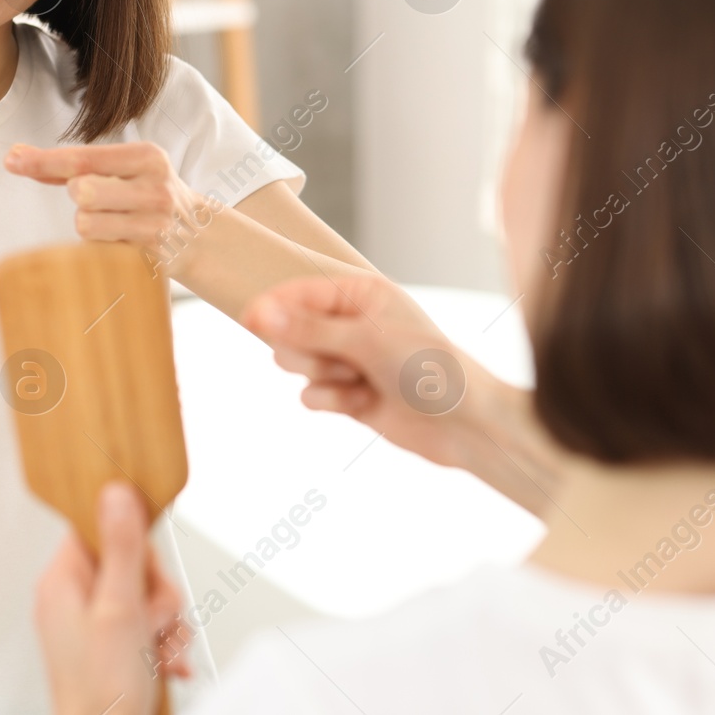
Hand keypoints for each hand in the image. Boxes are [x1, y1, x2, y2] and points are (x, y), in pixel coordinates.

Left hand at [5, 141, 218, 275]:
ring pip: (85, 224)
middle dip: (77, 195)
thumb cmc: (147, 196)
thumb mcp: (123, 170)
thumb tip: (17, 156)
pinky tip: (122, 242)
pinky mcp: (151, 257)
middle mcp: (154, 188)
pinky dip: (100, 247)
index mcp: (147, 157)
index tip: (12, 160)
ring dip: (87, 225)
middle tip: (96, 199)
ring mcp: (155, 225)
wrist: (198, 236)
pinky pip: (99, 251)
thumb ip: (73, 165)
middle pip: (82, 190)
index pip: (84, 158)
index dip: (43, 160)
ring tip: (111, 223)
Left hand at [36, 482, 191, 714]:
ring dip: (166, 624)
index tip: (146, 566)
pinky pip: (150, 624)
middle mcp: (75, 600)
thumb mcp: (119, 611)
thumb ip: (122, 550)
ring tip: (158, 650)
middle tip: (152, 621)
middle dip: (158, 595)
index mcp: (63, 582)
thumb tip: (116, 493)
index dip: (132, 544)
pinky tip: (164, 663)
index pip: (99, 528)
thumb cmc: (100, 695)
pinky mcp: (115, 647)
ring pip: (148, 596)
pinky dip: (164, 643)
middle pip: (133, 564)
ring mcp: (95, 625)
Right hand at [240, 275, 564, 514]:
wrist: (464, 423)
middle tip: (344, 360)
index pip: (301, 291)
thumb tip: (260, 312)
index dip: (275, 305)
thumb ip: (308, 328)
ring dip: (325, 378)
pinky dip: (334, 402)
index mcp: (361, 294)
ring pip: (298, 366)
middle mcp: (352, 324)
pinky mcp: (347, 395)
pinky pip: (312, 396)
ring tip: (360, 381)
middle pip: (291, 332)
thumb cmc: (429, 368)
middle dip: (310, 352)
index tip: (251, 318)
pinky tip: (365, 403)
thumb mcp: (365, 340)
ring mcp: (348, 361)